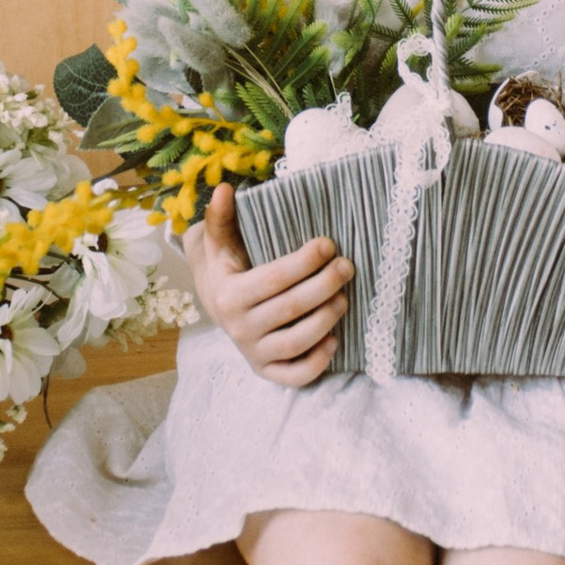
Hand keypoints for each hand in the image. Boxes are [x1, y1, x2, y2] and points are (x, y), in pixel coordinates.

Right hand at [187, 180, 353, 387]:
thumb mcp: (219, 242)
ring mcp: (253, 352)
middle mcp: (238, 328)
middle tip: (348, 266)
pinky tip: (335, 341)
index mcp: (228, 295)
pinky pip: (294, 375)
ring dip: (326, 320)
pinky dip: (317, 362)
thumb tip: (225, 189)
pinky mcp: (267, 370)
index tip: (328, 244)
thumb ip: (221, 218)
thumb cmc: (228, 266)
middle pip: (290, 309)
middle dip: (324, 286)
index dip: (303, 262)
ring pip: (296, 343)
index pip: (272, 279)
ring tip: (345, 298)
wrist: (216, 302)